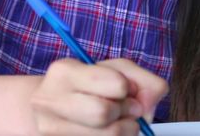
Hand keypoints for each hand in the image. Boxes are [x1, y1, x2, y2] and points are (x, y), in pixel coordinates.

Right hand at [29, 58, 167, 134]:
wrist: (49, 110)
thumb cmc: (86, 87)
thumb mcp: (112, 70)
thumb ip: (140, 78)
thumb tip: (150, 101)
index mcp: (64, 72)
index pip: (115, 84)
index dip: (127, 90)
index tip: (123, 91)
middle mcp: (49, 100)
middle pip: (103, 113)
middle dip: (125, 113)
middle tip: (125, 110)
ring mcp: (50, 129)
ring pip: (108, 135)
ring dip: (124, 130)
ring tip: (118, 123)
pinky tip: (104, 132)